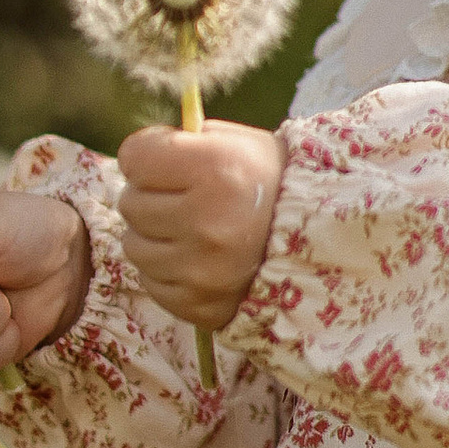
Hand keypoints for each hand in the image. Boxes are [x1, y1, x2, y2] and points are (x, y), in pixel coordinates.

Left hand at [116, 122, 283, 330]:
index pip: (134, 157)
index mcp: (216, 170)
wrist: (318, 243)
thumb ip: (183, 143)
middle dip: (150, 196)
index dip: (147, 155)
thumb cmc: (270, 185)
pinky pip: (150, 281)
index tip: (164, 161)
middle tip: (183, 198)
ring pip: (134, 245)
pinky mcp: (197, 305)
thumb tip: (134, 157)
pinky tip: (196, 259)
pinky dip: (166, 270)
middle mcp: (207, 223)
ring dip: (154, 235)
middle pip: (129, 202)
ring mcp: (200, 271)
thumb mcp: (237, 144)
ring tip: (191, 230)